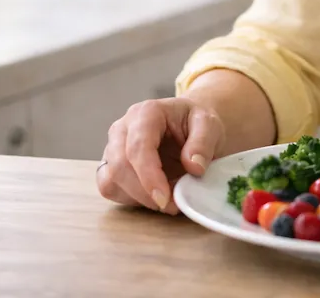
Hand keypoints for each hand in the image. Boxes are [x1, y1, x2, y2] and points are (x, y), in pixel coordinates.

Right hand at [97, 97, 224, 214]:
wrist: (191, 126)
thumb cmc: (197, 124)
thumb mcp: (209, 125)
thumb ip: (203, 143)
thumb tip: (194, 167)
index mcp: (146, 113)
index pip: (138, 147)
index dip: (149, 176)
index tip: (165, 199)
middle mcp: (123, 128)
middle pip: (119, 166)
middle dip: (144, 193)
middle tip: (172, 206)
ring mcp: (113, 148)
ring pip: (110, 180)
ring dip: (138, 198)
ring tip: (168, 200)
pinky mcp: (111, 166)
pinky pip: (110, 189)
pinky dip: (130, 200)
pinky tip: (153, 197)